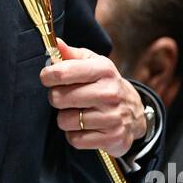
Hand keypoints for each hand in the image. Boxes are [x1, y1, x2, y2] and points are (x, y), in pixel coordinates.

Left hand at [40, 39, 148, 156]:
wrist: (134, 113)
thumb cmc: (105, 84)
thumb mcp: (93, 64)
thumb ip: (71, 54)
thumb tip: (55, 43)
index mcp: (103, 70)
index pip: (62, 72)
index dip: (48, 76)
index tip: (48, 78)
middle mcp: (110, 92)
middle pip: (59, 98)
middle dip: (56, 98)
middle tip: (65, 98)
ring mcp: (112, 116)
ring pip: (65, 121)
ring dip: (65, 118)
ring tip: (76, 113)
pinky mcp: (112, 137)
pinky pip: (75, 139)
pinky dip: (74, 135)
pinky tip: (84, 127)